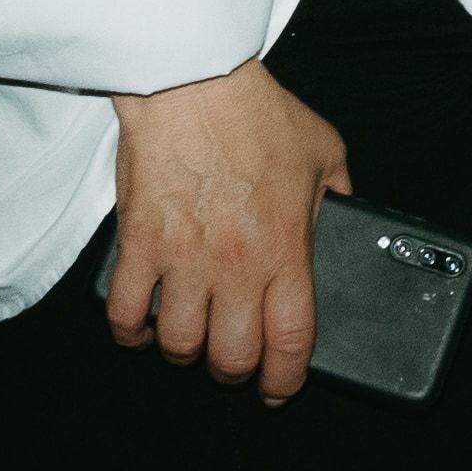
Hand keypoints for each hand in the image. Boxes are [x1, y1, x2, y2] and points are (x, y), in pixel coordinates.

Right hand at [102, 58, 349, 395]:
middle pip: (231, 357)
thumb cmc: (257, 114)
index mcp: (286, 247)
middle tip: (235, 360)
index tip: (281, 389)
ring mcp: (182, 259)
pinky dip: (131, 333)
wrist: (193, 81)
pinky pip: (125, 315)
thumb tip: (346, 226)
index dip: (286, 379)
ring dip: (185, 353)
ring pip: (178, 346)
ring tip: (191, 339)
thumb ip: (338, 199)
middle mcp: (235, 264)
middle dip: (235, 371)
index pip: (291, 341)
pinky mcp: (137, 246)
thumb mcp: (325, 153)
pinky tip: (143, 326)